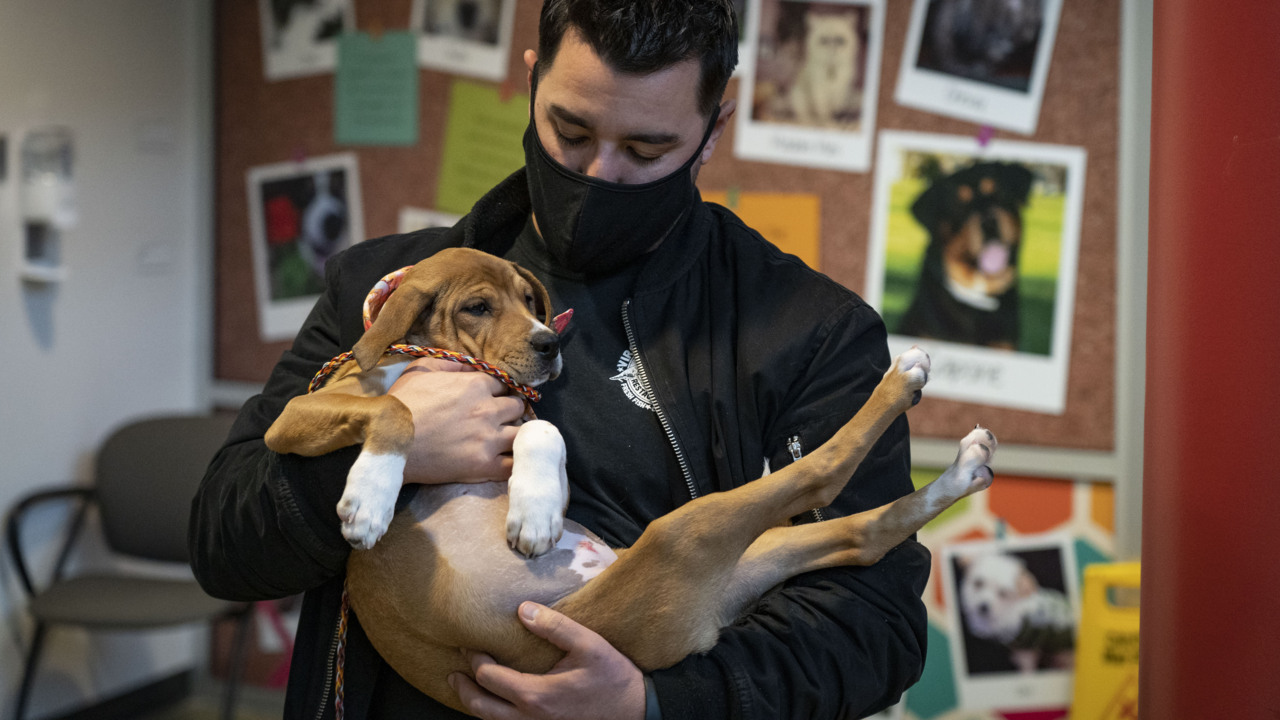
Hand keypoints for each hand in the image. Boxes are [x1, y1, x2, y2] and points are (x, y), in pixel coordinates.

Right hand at [388, 358, 526, 483]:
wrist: (387, 442)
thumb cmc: (401, 404)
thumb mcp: (421, 369)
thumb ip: (452, 364)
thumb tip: (473, 367)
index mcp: (476, 385)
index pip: (504, 385)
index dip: (498, 391)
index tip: (493, 398)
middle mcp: (488, 410)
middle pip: (517, 407)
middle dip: (510, 410)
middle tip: (500, 418)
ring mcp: (488, 439)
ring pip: (521, 434)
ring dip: (516, 434)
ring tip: (506, 438)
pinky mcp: (483, 466)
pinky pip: (513, 464)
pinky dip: (514, 461)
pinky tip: (507, 459)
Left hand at [450, 602, 645, 719]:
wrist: (636, 712)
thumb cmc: (613, 679)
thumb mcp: (589, 645)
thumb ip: (555, 627)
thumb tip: (523, 609)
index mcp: (536, 695)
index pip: (490, 678)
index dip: (475, 660)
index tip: (469, 644)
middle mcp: (530, 719)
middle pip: (482, 707)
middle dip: (464, 687)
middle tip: (454, 671)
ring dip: (475, 705)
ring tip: (466, 688)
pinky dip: (495, 716)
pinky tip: (496, 703)